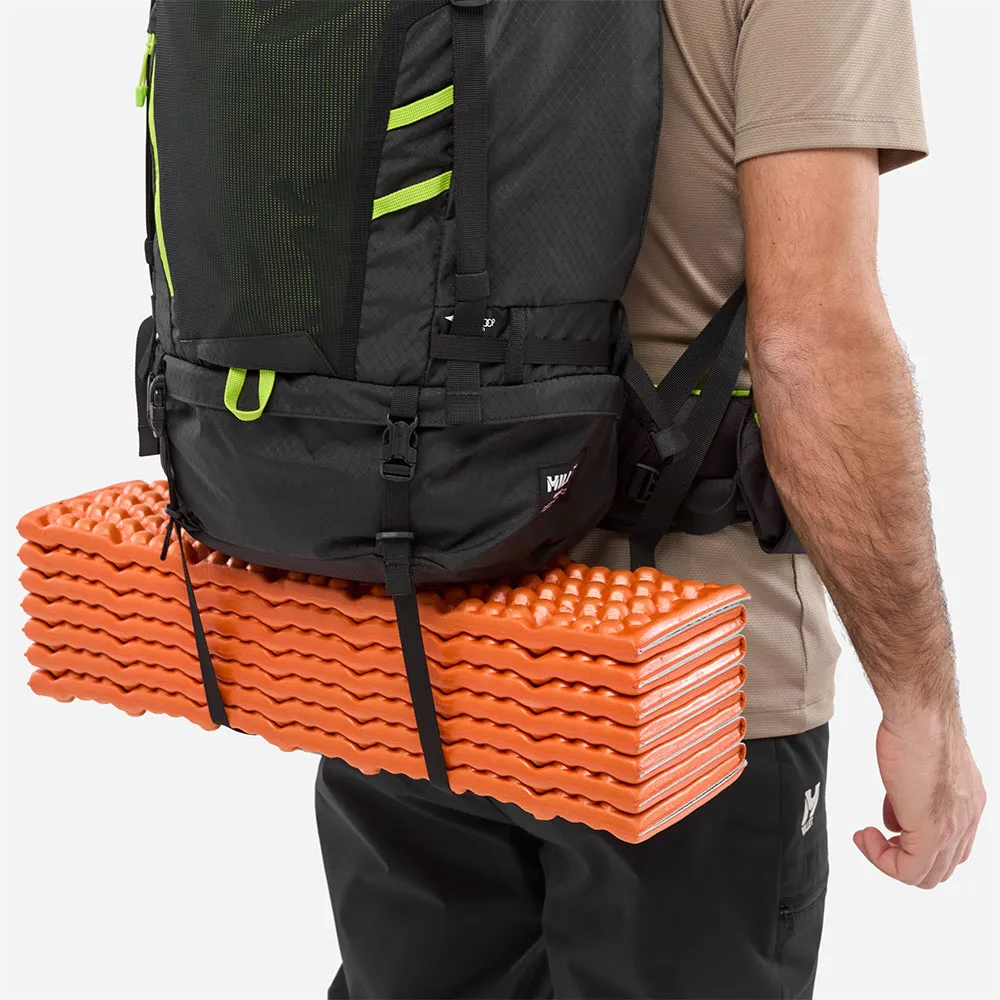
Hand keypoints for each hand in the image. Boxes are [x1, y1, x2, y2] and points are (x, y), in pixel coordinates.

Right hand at [853, 709, 985, 887]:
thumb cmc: (918, 726)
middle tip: (874, 838)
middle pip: (940, 868)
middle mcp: (967, 820)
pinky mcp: (931, 833)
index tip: (885, 825)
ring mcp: (952, 829)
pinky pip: (908, 871)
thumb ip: (909, 798)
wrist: (921, 716)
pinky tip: (865, 836)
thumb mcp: (915, 768)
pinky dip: (881, 860)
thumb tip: (895, 819)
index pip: (950, 848)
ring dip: (890, 862)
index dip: (914, 842)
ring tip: (868, 839)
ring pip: (926, 876)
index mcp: (968, 804)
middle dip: (901, 858)